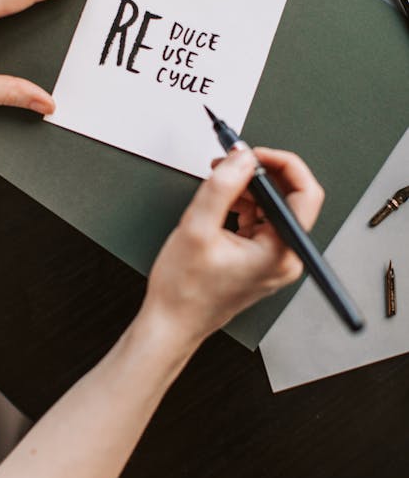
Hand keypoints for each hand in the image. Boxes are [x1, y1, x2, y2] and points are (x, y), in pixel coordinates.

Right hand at [142, 147, 323, 350]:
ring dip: (248, 189)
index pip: (305, 193)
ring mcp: (275, 260)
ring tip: (219, 183)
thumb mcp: (197, 228)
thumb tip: (242, 159)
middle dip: (258, 174)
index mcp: (280, 252)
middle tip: (230, 163)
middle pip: (289, 197)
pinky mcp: (261, 260)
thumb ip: (222, 187)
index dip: (281, 163)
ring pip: (273, 207)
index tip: (254, 154)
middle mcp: (285, 258)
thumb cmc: (184, 291)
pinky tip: (221, 203)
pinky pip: (262, 221)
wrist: (171, 323)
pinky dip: (244, 205)